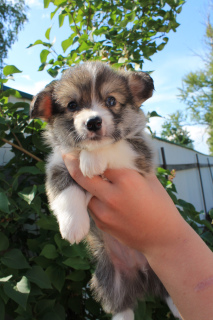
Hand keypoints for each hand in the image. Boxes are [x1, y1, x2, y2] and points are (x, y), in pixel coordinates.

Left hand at [63, 154, 181, 253]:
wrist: (162, 239)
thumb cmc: (160, 205)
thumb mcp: (150, 179)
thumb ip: (132, 165)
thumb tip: (117, 150)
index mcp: (127, 180)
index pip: (100, 160)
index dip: (92, 152)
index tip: (84, 146)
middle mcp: (111, 196)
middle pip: (82, 175)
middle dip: (71, 162)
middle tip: (65, 153)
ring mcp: (104, 212)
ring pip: (84, 192)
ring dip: (84, 184)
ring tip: (83, 174)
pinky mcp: (101, 224)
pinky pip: (91, 206)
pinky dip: (93, 198)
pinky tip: (100, 195)